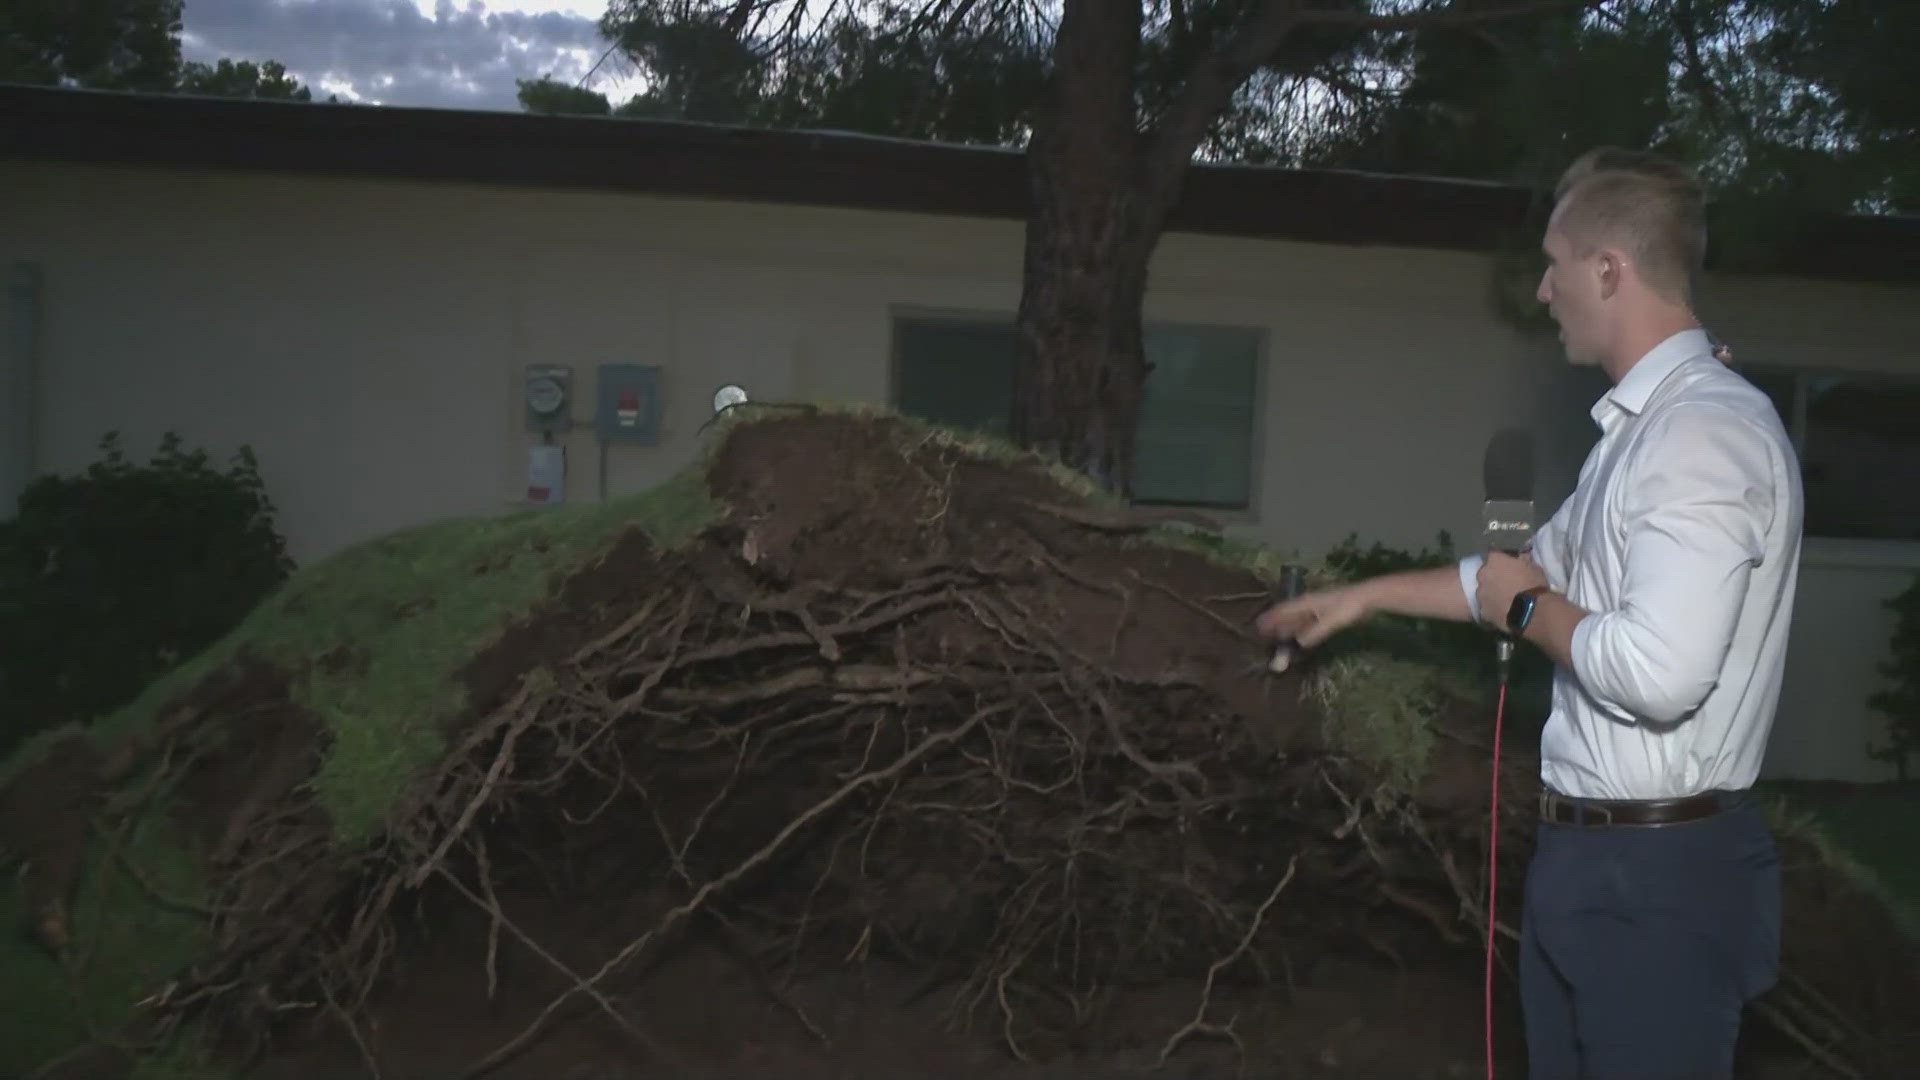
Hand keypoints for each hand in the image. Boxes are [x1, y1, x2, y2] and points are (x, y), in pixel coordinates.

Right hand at [1255, 584, 1369, 649]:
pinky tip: (1297, 638)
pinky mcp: (1325, 615)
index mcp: (1306, 602)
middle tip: (1261, 635)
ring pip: (1296, 620)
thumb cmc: (1348, 606)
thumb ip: (1315, 632)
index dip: (1270, 619)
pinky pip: (1306, 623)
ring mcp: (1316, 609)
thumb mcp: (1331, 621)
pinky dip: (1298, 630)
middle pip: (1287, 615)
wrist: (1367, 597)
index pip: (1282, 611)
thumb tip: (1299, 643)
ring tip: (1275, 638)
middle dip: (1275, 625)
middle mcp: (1308, 604)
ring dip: (1286, 629)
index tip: (1257, 628)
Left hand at [1475, 550, 1547, 629]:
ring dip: (1491, 591)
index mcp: (1494, 560)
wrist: (1532, 611)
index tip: (1509, 564)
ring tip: (1504, 598)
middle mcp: (1482, 574)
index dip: (1502, 559)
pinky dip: (1492, 607)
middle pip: (1486, 572)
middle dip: (1494, 575)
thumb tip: (1521, 556)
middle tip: (1506, 582)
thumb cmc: (1534, 584)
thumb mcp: (1534, 566)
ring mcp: (1480, 593)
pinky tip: (1502, 610)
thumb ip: (1523, 559)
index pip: (1494, 554)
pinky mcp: (1482, 610)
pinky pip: (1486, 606)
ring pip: (1484, 590)